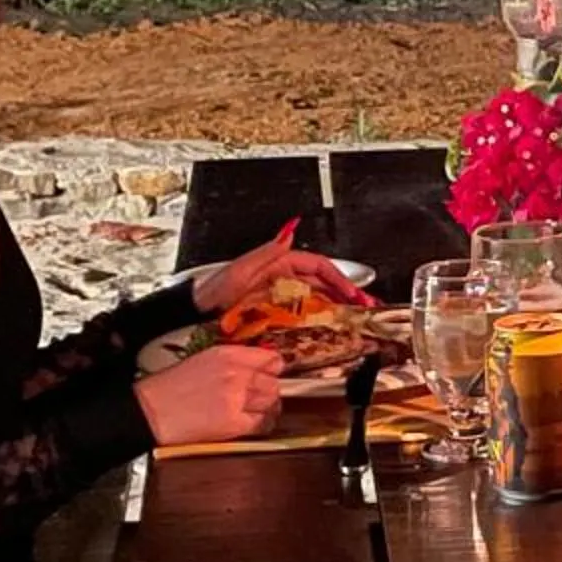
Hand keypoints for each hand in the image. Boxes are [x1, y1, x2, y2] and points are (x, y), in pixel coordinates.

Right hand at [136, 344, 284, 445]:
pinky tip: (252, 424)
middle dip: (269, 389)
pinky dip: (262, 424)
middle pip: (274, 381)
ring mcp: (238, 398)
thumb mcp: (201, 361)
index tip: (271, 373)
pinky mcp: (235, 422)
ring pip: (272, 401)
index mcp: (226, 354)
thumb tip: (255, 367)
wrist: (149, 412)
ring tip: (255, 410)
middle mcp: (236, 373)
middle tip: (260, 396)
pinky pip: (263, 423)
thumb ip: (232, 361)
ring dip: (267, 407)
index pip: (270, 358)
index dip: (272, 368)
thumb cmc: (168, 389)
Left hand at [192, 219, 371, 314]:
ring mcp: (280, 294)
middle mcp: (283, 277)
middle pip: (323, 283)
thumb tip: (289, 234)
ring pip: (317, 297)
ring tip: (354, 318)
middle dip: (346, 293)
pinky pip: (304, 312)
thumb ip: (266, 252)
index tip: (352, 293)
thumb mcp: (240, 269)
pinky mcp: (275, 311)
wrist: (196, 312)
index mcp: (279, 262)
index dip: (340, 278)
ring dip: (338, 306)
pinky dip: (320, 318)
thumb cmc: (214, 289)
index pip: (319, 266)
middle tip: (364, 307)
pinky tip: (331, 327)